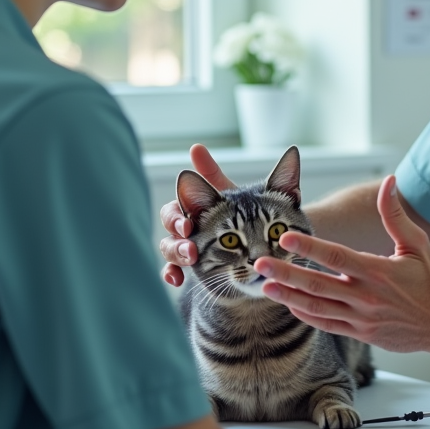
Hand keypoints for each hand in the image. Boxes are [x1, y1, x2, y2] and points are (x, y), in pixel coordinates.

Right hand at [159, 144, 235, 285]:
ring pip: (169, 249)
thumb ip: (215, 176)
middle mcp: (185, 225)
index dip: (177, 216)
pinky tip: (176, 281)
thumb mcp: (234, 196)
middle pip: (168, 230)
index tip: (188, 226)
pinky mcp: (189, 267)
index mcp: (192, 206)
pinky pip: (172, 270)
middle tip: (191, 249)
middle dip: (177, 238)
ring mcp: (185, 246)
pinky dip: (171, 274)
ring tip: (191, 260)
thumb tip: (195, 147)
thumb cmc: (244, 215)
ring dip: (176, 255)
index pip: (175, 208)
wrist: (260, 248)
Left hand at [255, 175, 429, 354]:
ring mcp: (361, 318)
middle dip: (285, 272)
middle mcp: (366, 296)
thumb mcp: (417, 244)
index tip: (286, 238)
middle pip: (317, 284)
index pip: (336, 258)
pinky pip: (326, 324)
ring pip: (316, 307)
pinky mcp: (360, 333)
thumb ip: (395, 215)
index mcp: (378, 272)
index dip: (309, 248)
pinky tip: (289, 304)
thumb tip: (389, 181)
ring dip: (288, 296)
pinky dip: (305, 314)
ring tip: (264, 284)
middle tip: (259, 262)